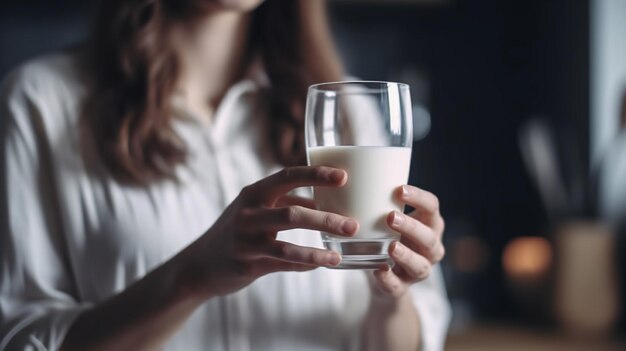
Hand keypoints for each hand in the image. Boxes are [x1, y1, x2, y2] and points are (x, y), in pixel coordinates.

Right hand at [180, 166, 358, 299]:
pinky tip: (323, 264)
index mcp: (253, 193)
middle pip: (293, 213)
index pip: (288, 176)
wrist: (199, 265)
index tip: (344, 177)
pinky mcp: (246, 265)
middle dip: (327, 218)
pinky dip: (305, 264)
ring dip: (318, 250)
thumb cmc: (236, 231)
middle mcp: (248, 214)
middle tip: (353, 225)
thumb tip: (321, 198)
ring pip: (288, 245)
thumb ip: (285, 202)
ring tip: (340, 254)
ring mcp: (245, 241)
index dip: (317, 175)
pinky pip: (283, 265)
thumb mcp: (254, 209)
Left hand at [369, 185, 444, 300]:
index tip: (399, 189)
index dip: (419, 198)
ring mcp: (418, 271)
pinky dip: (389, 280)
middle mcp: (430, 248)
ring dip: (406, 255)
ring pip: (420, 265)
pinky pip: (398, 287)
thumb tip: (349, 171)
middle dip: (412, 226)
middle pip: (429, 237)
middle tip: (390, 216)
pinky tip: (378, 271)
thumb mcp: (388, 218)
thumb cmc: (386, 236)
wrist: (385, 278)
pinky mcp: (402, 288)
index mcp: (429, 224)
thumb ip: (379, 200)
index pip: (432, 207)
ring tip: (391, 245)